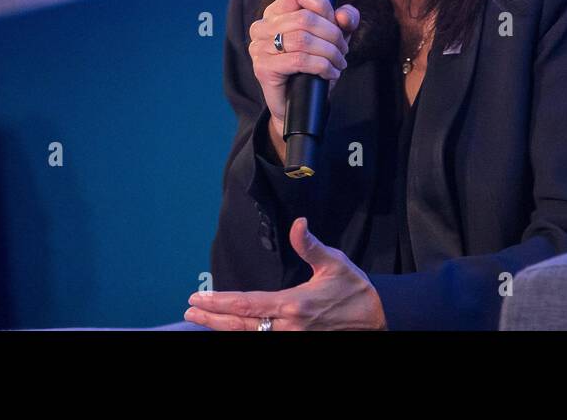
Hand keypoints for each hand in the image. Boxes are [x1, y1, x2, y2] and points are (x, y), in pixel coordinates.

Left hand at [185, 217, 387, 329]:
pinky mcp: (299, 343)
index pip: (246, 304)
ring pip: (249, 335)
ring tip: (202, 320)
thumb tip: (298, 223)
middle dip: (212, 318)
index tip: (198, 297)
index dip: (219, 302)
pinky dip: (245, 334)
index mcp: (293, 304)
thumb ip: (310, 245)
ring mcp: (292, 339)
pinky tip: (232, 329)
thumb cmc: (354, 288)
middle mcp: (288, 326)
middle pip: (240, 324)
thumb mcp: (334, 262)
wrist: (377, 317)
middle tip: (189, 310)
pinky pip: (264, 340)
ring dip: (223, 328)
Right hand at [247, 0, 360, 135]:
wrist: (296, 104)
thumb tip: (345, 15)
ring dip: (330, 52)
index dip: (322, 4)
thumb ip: (344, 21)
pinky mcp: (263, 67)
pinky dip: (322, 66)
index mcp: (277, 11)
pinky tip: (330, 73)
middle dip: (333, 35)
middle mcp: (263, 26)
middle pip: (305, 18)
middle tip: (343, 50)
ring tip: (339, 63)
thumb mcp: (333, 39)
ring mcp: (259, 47)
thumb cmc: (312, 67)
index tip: (336, 23)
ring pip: (304, 40)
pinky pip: (299, 60)